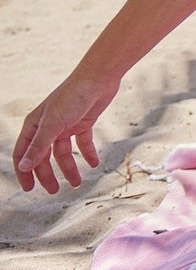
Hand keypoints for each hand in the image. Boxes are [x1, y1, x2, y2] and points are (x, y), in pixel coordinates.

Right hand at [12, 69, 119, 194]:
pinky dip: (87, 154)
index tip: (29, 189)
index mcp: (34, 126)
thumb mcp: (54, 124)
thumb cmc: (73, 97)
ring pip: (63, 152)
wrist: (98, 78)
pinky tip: (94, 164)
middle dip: (47, 174)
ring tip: (77, 183)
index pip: (23, 153)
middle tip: (54, 191)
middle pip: (43, 156)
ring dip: (69, 168)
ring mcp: (65, 125)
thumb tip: (23, 167)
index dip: (24, 172)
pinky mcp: (83, 122)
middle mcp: (48, 126)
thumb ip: (39, 146)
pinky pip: (83, 143)